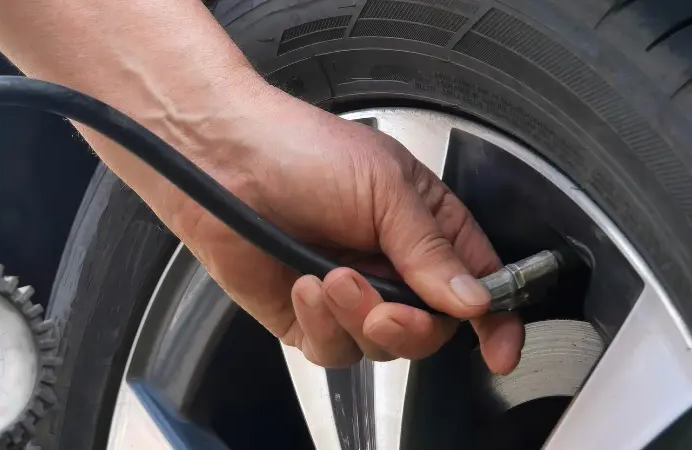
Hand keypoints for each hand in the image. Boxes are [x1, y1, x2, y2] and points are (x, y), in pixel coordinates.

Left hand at [169, 87, 523, 373]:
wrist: (223, 159)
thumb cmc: (300, 150)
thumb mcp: (385, 187)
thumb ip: (431, 249)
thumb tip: (473, 299)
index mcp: (423, 226)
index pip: (475, 283)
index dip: (494, 318)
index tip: (498, 346)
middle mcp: (389, 264)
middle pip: (431, 329)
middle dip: (413, 326)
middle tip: (388, 306)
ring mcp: (348, 294)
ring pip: (382, 346)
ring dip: (358, 318)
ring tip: (331, 276)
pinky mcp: (306, 316)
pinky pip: (332, 350)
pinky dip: (322, 325)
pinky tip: (303, 286)